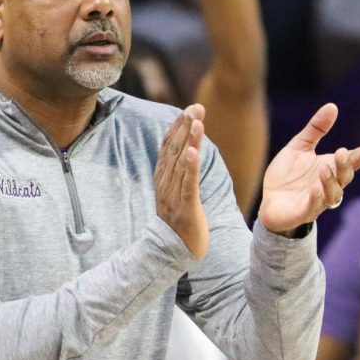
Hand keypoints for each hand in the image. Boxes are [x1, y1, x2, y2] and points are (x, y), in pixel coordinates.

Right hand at [154, 104, 208, 258]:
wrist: (171, 252)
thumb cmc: (177, 219)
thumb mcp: (174, 191)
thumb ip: (177, 171)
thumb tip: (183, 149)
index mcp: (163, 177)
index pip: (168, 146)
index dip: (177, 126)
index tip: (188, 108)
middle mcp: (165, 183)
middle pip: (174, 149)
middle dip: (185, 126)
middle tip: (195, 106)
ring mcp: (174, 195)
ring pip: (181, 162)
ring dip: (189, 140)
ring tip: (196, 121)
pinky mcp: (185, 207)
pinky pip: (187, 184)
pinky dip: (190, 166)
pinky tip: (193, 151)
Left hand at [258, 104, 359, 234]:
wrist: (269, 202)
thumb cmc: (287, 175)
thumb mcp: (299, 147)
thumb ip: (315, 129)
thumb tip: (332, 106)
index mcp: (329, 167)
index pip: (351, 161)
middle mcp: (328, 185)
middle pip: (345, 177)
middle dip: (345, 165)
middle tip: (342, 152)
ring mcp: (318, 200)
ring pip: (333, 194)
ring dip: (331, 182)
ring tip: (324, 169)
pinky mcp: (304, 211)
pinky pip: (314, 206)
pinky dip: (316, 198)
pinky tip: (315, 189)